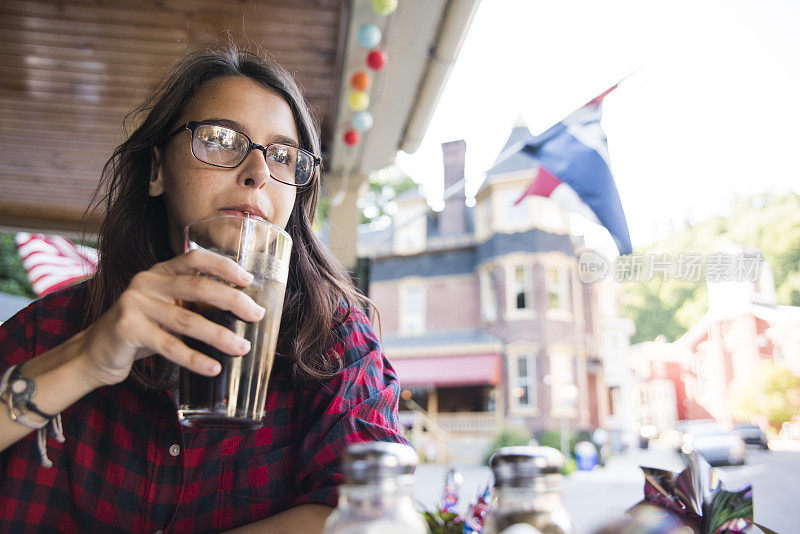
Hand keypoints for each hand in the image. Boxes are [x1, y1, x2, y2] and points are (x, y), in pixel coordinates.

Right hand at [79, 249, 264, 386]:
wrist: (95, 352)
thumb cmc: (141, 329)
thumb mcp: (165, 308)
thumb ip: (191, 302)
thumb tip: (242, 310)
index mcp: (160, 271)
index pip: (196, 258)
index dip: (224, 266)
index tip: (248, 280)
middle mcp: (147, 282)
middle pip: (199, 287)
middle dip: (233, 301)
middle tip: (256, 316)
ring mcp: (135, 304)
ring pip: (188, 320)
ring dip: (220, 336)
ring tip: (242, 347)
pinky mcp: (128, 329)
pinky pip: (170, 346)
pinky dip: (195, 359)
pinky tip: (214, 367)